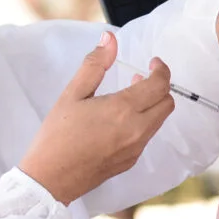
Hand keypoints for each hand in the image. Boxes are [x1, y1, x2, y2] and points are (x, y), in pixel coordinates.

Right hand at [19, 30, 174, 203]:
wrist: (50, 179)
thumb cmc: (57, 135)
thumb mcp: (72, 94)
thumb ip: (95, 64)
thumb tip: (110, 39)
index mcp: (123, 110)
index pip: (159, 85)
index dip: (161, 70)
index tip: (152, 63)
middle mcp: (136, 130)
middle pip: (167, 103)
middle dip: (160, 87)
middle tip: (141, 78)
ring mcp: (135, 149)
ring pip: (159, 121)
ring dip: (152, 105)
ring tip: (129, 97)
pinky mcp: (130, 161)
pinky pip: (147, 137)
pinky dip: (143, 123)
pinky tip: (120, 121)